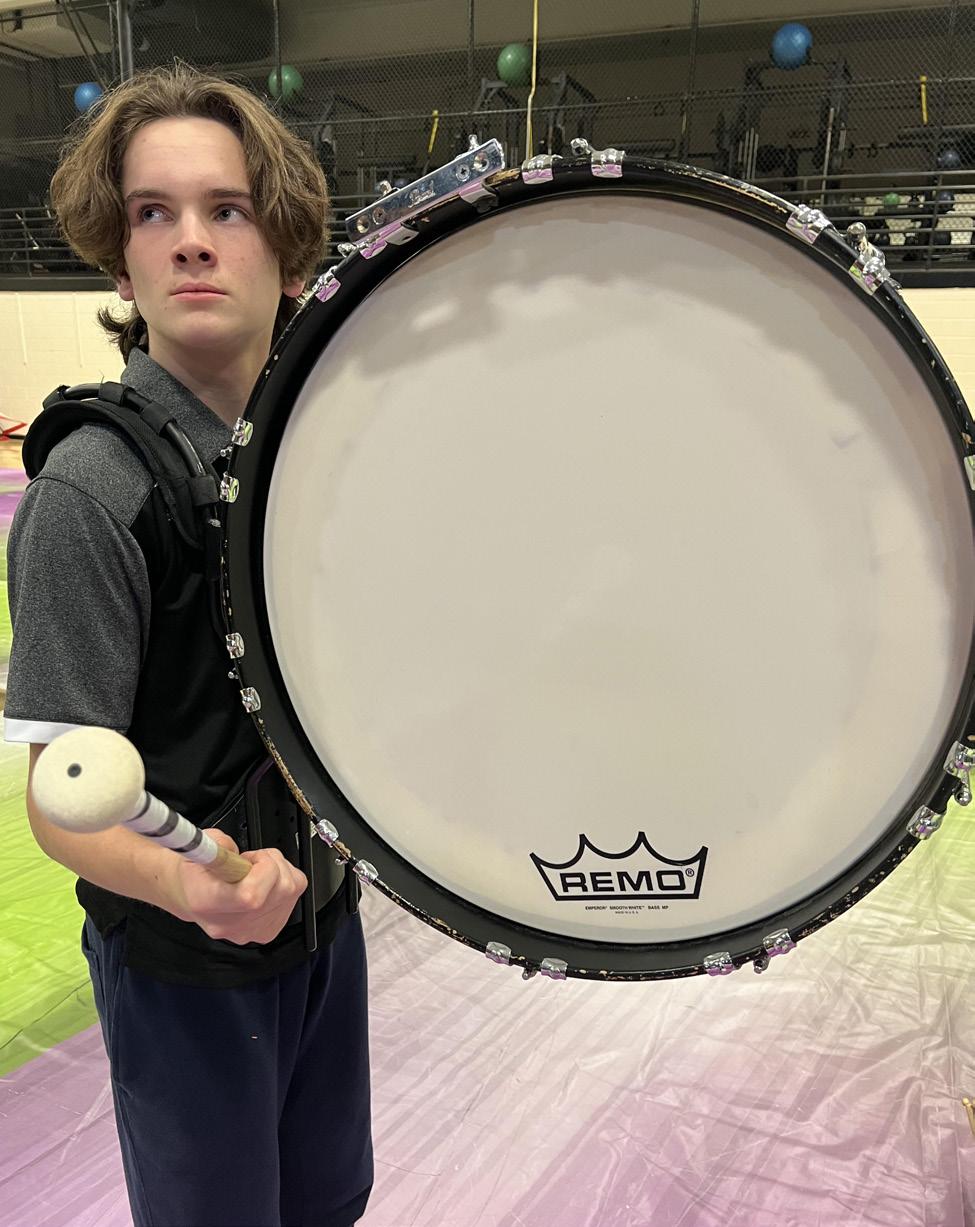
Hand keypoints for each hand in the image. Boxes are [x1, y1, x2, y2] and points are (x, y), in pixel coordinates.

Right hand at [168, 829, 307, 944]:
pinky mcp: (267, 931)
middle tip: (250, 861)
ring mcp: (250, 930)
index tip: (248, 858)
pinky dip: (285, 881)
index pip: (250, 896)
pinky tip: (264, 882)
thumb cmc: (196, 872)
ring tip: (255, 871)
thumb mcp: (200, 845)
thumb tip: (231, 847)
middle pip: (280, 889)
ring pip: (291, 889)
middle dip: (271, 861)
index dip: (262, 868)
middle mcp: (229, 923)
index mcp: (207, 902)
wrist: (192, 893)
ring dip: (279, 870)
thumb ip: (219, 843)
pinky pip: (294, 895)